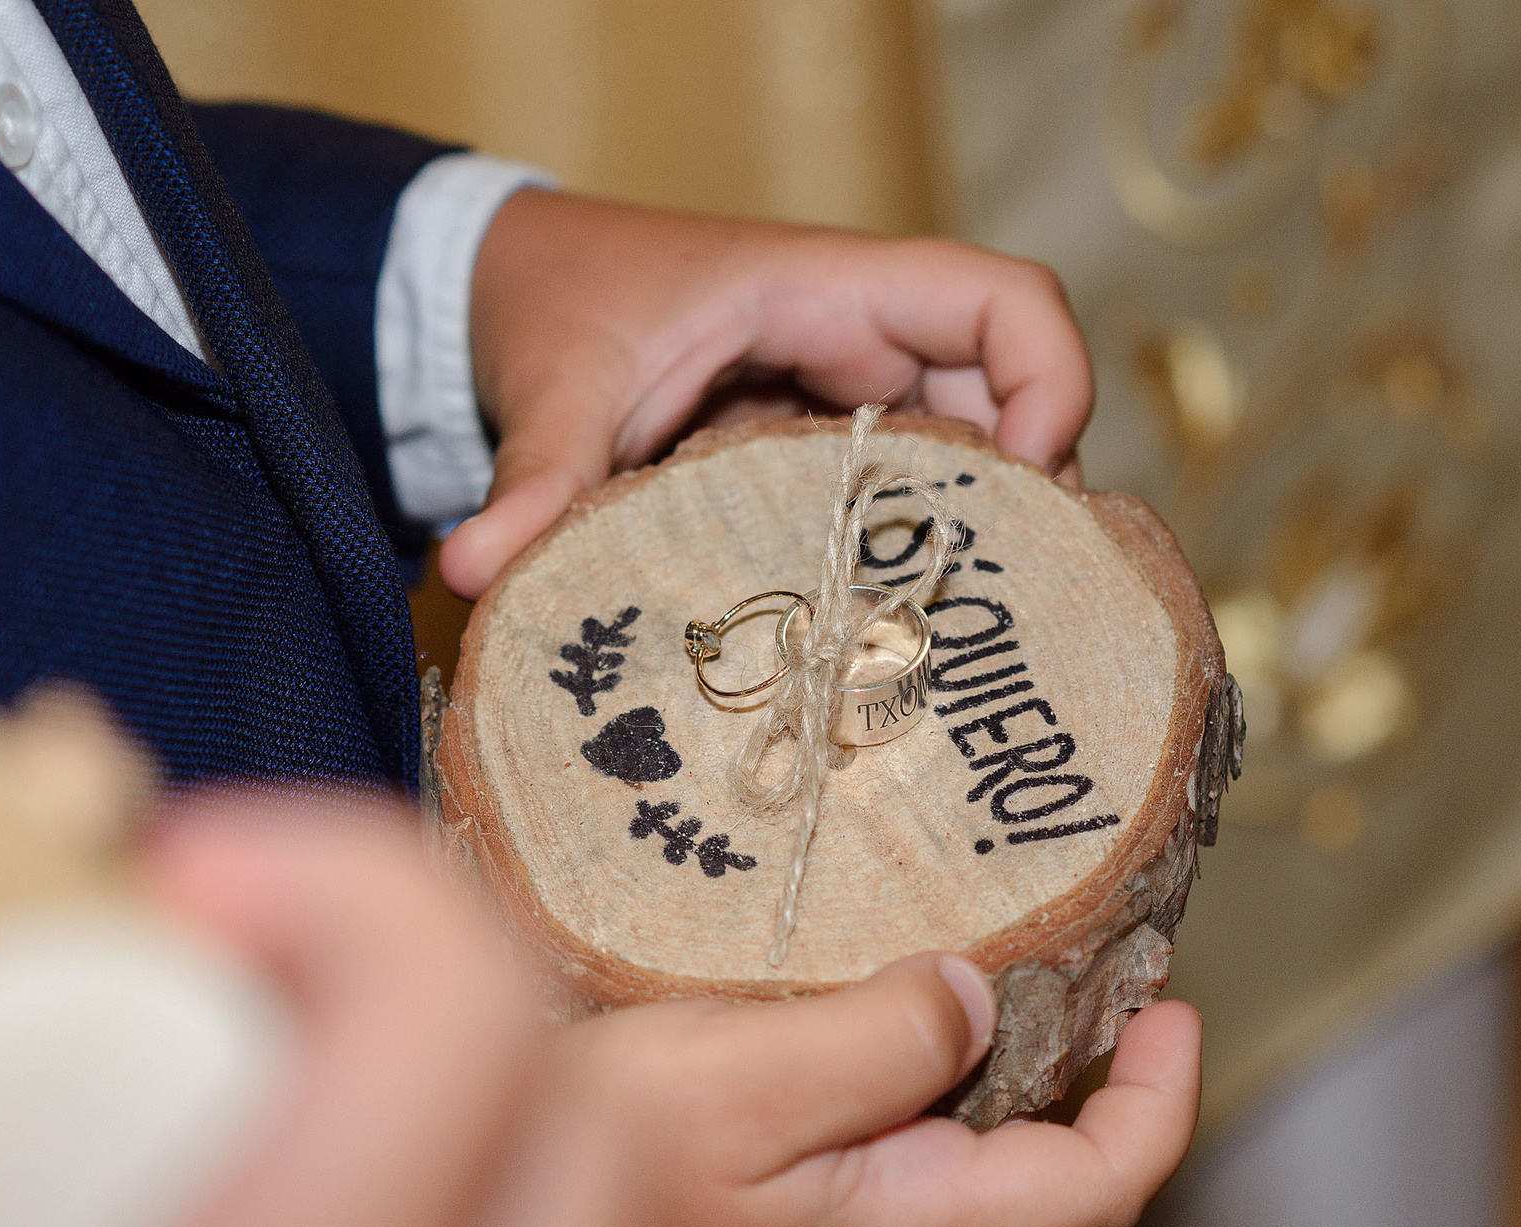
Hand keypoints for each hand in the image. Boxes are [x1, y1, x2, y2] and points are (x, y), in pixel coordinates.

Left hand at [440, 191, 1094, 595]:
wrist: (507, 291)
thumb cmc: (555, 304)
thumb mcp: (552, 389)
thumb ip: (533, 480)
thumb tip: (471, 570)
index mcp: (825, 288)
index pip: (1001, 300)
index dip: (1049, 381)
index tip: (1022, 486)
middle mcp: (861, 339)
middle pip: (1005, 403)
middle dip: (1018, 503)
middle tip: (995, 612)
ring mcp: (848, 399)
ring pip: (957, 465)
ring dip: (960, 544)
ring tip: (944, 643)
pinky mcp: (817, 452)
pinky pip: (894, 499)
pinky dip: (900, 559)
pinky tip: (880, 641)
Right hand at [529, 953, 1200, 1226]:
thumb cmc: (580, 1167)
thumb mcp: (741, 1081)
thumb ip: (881, 1042)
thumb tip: (976, 999)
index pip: (1094, 1189)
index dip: (1159, 1100)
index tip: (1173, 1002)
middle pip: (1018, 1160)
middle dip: (1059, 1053)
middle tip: (1060, 930)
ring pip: (932, 1146)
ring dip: (958, 1052)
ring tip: (937, 937)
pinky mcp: (757, 1223)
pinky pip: (855, 1142)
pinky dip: (878, 1068)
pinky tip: (825, 998)